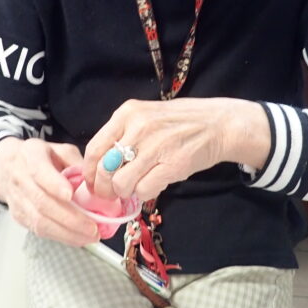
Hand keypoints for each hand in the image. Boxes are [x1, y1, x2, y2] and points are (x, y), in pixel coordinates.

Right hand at [0, 137, 99, 245]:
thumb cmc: (38, 156)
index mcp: (31, 155)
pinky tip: (77, 238)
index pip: (39, 171)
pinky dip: (60, 237)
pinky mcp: (19, 216)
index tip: (70, 195)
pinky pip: (39, 230)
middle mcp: (20, 178)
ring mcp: (18, 200)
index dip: (54, 184)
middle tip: (92, 227)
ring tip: (89, 236)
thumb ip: (77, 163)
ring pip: (40, 221)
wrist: (6, 167)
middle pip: (42, 202)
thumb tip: (94, 184)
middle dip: (70, 218)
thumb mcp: (59, 149)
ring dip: (67, 233)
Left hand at [82, 98, 270, 201]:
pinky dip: (145, 193)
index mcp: (127, 113)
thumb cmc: (179, 122)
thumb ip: (122, 136)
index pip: (94, 148)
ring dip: (126, 192)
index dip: (89, 172)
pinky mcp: (173, 164)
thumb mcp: (145, 117)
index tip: (92, 183)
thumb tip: (100, 167)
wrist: (218, 124)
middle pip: (105, 169)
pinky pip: (144, 190)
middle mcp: (138, 127)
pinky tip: (152, 185)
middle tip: (111, 194)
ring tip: (135, 187)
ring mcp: (156, 146)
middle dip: (104, 188)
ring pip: (122, 183)